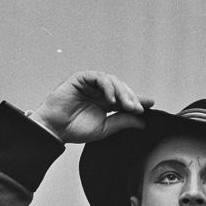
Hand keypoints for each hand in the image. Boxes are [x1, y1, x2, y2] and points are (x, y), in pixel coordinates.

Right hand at [27, 71, 153, 143]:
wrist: (55, 129)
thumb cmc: (75, 129)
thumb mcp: (105, 128)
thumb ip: (123, 122)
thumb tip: (142, 122)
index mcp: (106, 103)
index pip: (125, 98)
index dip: (137, 100)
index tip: (150, 105)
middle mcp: (99, 92)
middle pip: (122, 88)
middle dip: (131, 98)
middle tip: (138, 109)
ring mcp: (90, 84)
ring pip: (112, 81)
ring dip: (122, 92)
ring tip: (126, 105)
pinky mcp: (81, 78)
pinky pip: (98, 77)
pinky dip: (107, 86)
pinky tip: (111, 99)